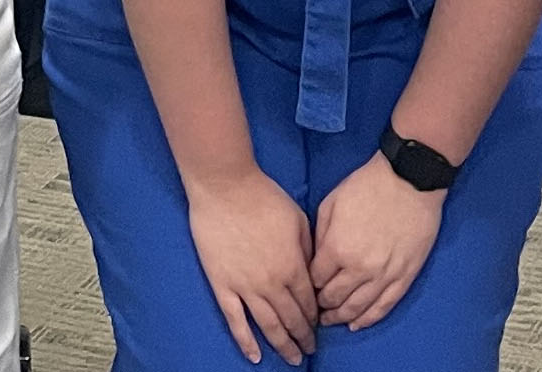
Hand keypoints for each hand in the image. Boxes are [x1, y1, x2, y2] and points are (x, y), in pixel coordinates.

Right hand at [186, 166, 316, 364]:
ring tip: (292, 359)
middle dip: (304, 337)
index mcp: (294, 266)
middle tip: (310, 350)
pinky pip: (235, 320)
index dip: (315, 317)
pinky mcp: (222, 284)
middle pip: (292, 319)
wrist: (225, 186)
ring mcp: (245, 286)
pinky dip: (246, 341)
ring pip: (268, 325)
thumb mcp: (299, 220)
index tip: (319, 326)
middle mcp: (272, 283)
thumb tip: (313, 271)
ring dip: (282, 345)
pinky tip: (255, 356)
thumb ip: (308, 250)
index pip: (309, 302)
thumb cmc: (263, 197)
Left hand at [310, 151, 446, 332]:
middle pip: (334, 299)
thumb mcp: (330, 204)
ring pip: (358, 308)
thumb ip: (320, 237)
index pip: (315, 280)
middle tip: (313, 310)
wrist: (409, 181)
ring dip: (341, 318)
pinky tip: (357, 325)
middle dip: (321, 307)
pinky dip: (369, 319)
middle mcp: (359, 268)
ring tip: (330, 321)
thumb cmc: (366, 186)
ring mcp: (384, 275)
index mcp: (337, 248)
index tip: (304, 288)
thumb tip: (315, 261)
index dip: (307, 286)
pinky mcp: (405, 276)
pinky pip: (384, 306)